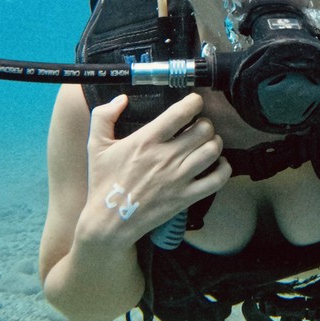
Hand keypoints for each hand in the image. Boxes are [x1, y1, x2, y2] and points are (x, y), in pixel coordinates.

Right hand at [81, 93, 230, 243]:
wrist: (108, 222)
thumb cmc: (103, 182)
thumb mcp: (95, 145)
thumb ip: (103, 116)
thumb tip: (122, 98)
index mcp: (146, 140)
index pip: (180, 113)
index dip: (194, 102)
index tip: (195, 102)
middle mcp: (166, 157)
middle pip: (203, 130)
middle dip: (205, 123)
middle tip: (199, 126)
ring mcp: (178, 178)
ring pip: (212, 151)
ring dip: (215, 142)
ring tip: (208, 143)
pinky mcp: (185, 198)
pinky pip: (217, 180)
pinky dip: (224, 169)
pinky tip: (219, 164)